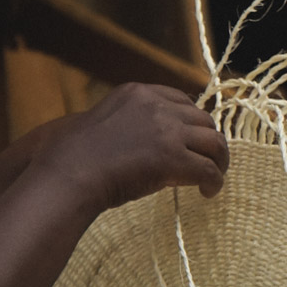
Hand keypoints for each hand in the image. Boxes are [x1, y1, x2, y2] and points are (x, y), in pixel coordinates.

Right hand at [34, 83, 229, 212]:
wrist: (67, 174)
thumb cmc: (71, 157)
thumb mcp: (100, 125)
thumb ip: (126, 126)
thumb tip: (141, 145)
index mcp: (136, 93)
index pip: (180, 99)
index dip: (191, 121)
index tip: (192, 138)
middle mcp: (156, 105)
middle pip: (202, 119)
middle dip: (209, 140)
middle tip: (208, 161)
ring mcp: (166, 130)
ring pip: (214, 142)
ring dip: (219, 160)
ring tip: (214, 177)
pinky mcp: (173, 158)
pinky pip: (209, 170)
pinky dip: (214, 182)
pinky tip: (207, 193)